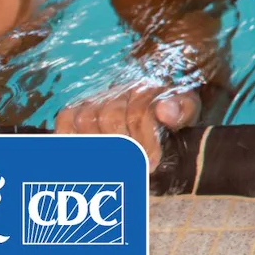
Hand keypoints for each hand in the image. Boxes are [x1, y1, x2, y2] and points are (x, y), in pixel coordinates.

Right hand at [54, 82, 199, 169]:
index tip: (152, 162)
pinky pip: (66, 118)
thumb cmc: (172, 109)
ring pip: (88, 118)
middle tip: (135, 166)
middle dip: (124, 145)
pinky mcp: (80, 107)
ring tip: (115, 163)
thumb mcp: (187, 107)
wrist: (158, 94)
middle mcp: (121, 89)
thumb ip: (182, 108)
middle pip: (111, 115)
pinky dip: (69, 136)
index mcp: (148, 88)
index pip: (139, 112)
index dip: (145, 140)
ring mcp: (99, 97)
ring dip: (100, 144)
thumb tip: (165, 112)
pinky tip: (84, 155)